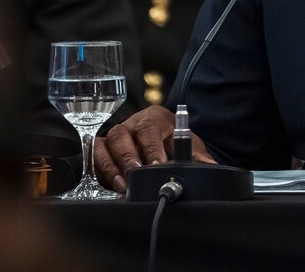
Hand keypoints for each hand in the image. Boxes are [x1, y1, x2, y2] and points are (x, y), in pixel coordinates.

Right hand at [95, 106, 215, 193]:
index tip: (157, 165)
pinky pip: (94, 157)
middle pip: (121, 136)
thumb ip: (198, 157)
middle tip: (136, 176)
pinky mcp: (102, 151)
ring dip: (111, 167)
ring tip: (122, 185)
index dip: (151, 148)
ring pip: (104, 145)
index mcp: (154, 118)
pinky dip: (100, 171)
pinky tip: (111, 186)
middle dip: (128, 158)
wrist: (168, 146)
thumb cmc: (176, 144)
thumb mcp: (190, 147)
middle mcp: (131, 125)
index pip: (149, 129)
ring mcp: (114, 137)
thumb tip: (211, 168)